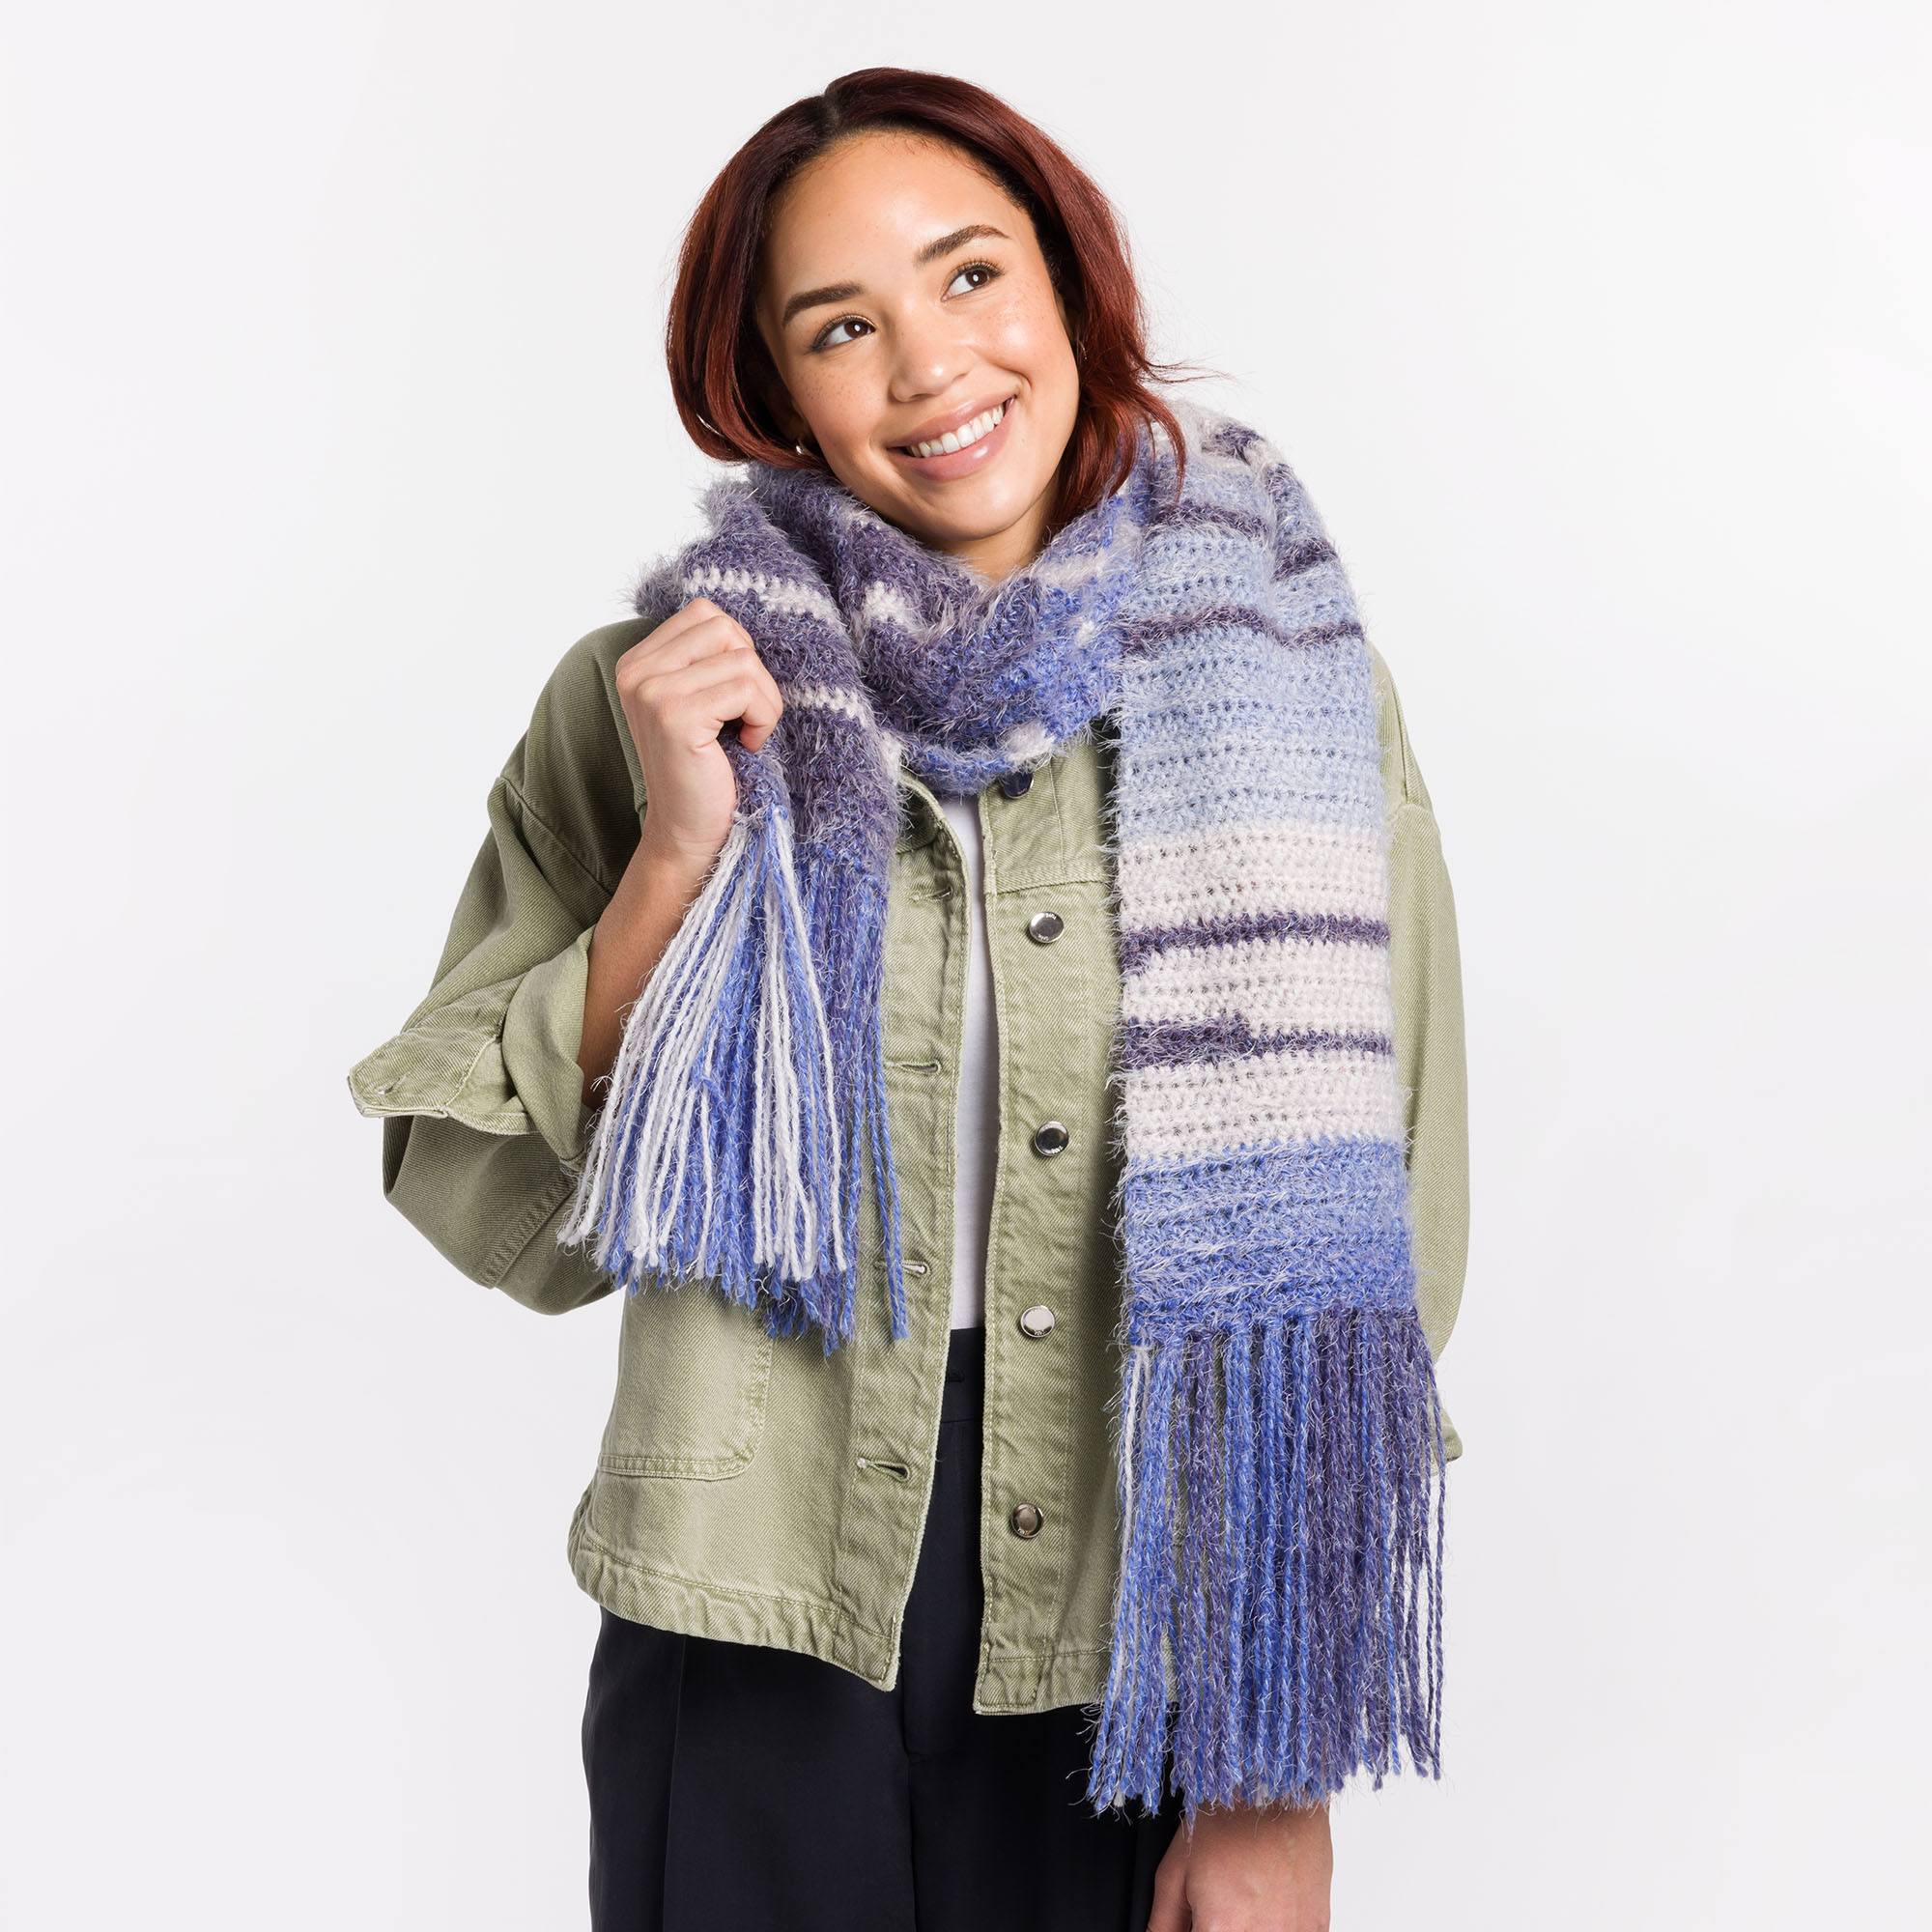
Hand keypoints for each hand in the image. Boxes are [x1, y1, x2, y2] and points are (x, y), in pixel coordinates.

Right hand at [613, 596, 784, 874]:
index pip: (707, 614)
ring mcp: (652, 691)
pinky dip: (762, 719)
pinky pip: (746, 689)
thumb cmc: (708, 769)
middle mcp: (636, 670)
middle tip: (744, 717)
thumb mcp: (703, 701)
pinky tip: (746, 746)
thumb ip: (708, 658)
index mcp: (639, 661)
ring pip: (742, 658)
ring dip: (763, 701)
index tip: (732, 700)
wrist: (690, 833)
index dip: (736, 652)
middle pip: (725, 628)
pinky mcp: (674, 715)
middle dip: (753, 673)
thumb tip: (746, 623)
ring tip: (745, 735)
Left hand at [1146, 1796, 1331, 1931]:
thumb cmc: (1226, 1819)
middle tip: (1221, 1902)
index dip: (1198, 1930)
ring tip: (1246, 1896)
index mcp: (1221, 1930)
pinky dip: (1278, 1924)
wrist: (1275, 1786)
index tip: (1199, 1920)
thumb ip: (1163, 1923)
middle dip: (1218, 1926)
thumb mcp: (1174, 1871)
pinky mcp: (1319, 1925)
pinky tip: (1269, 1898)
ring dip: (1250, 1925)